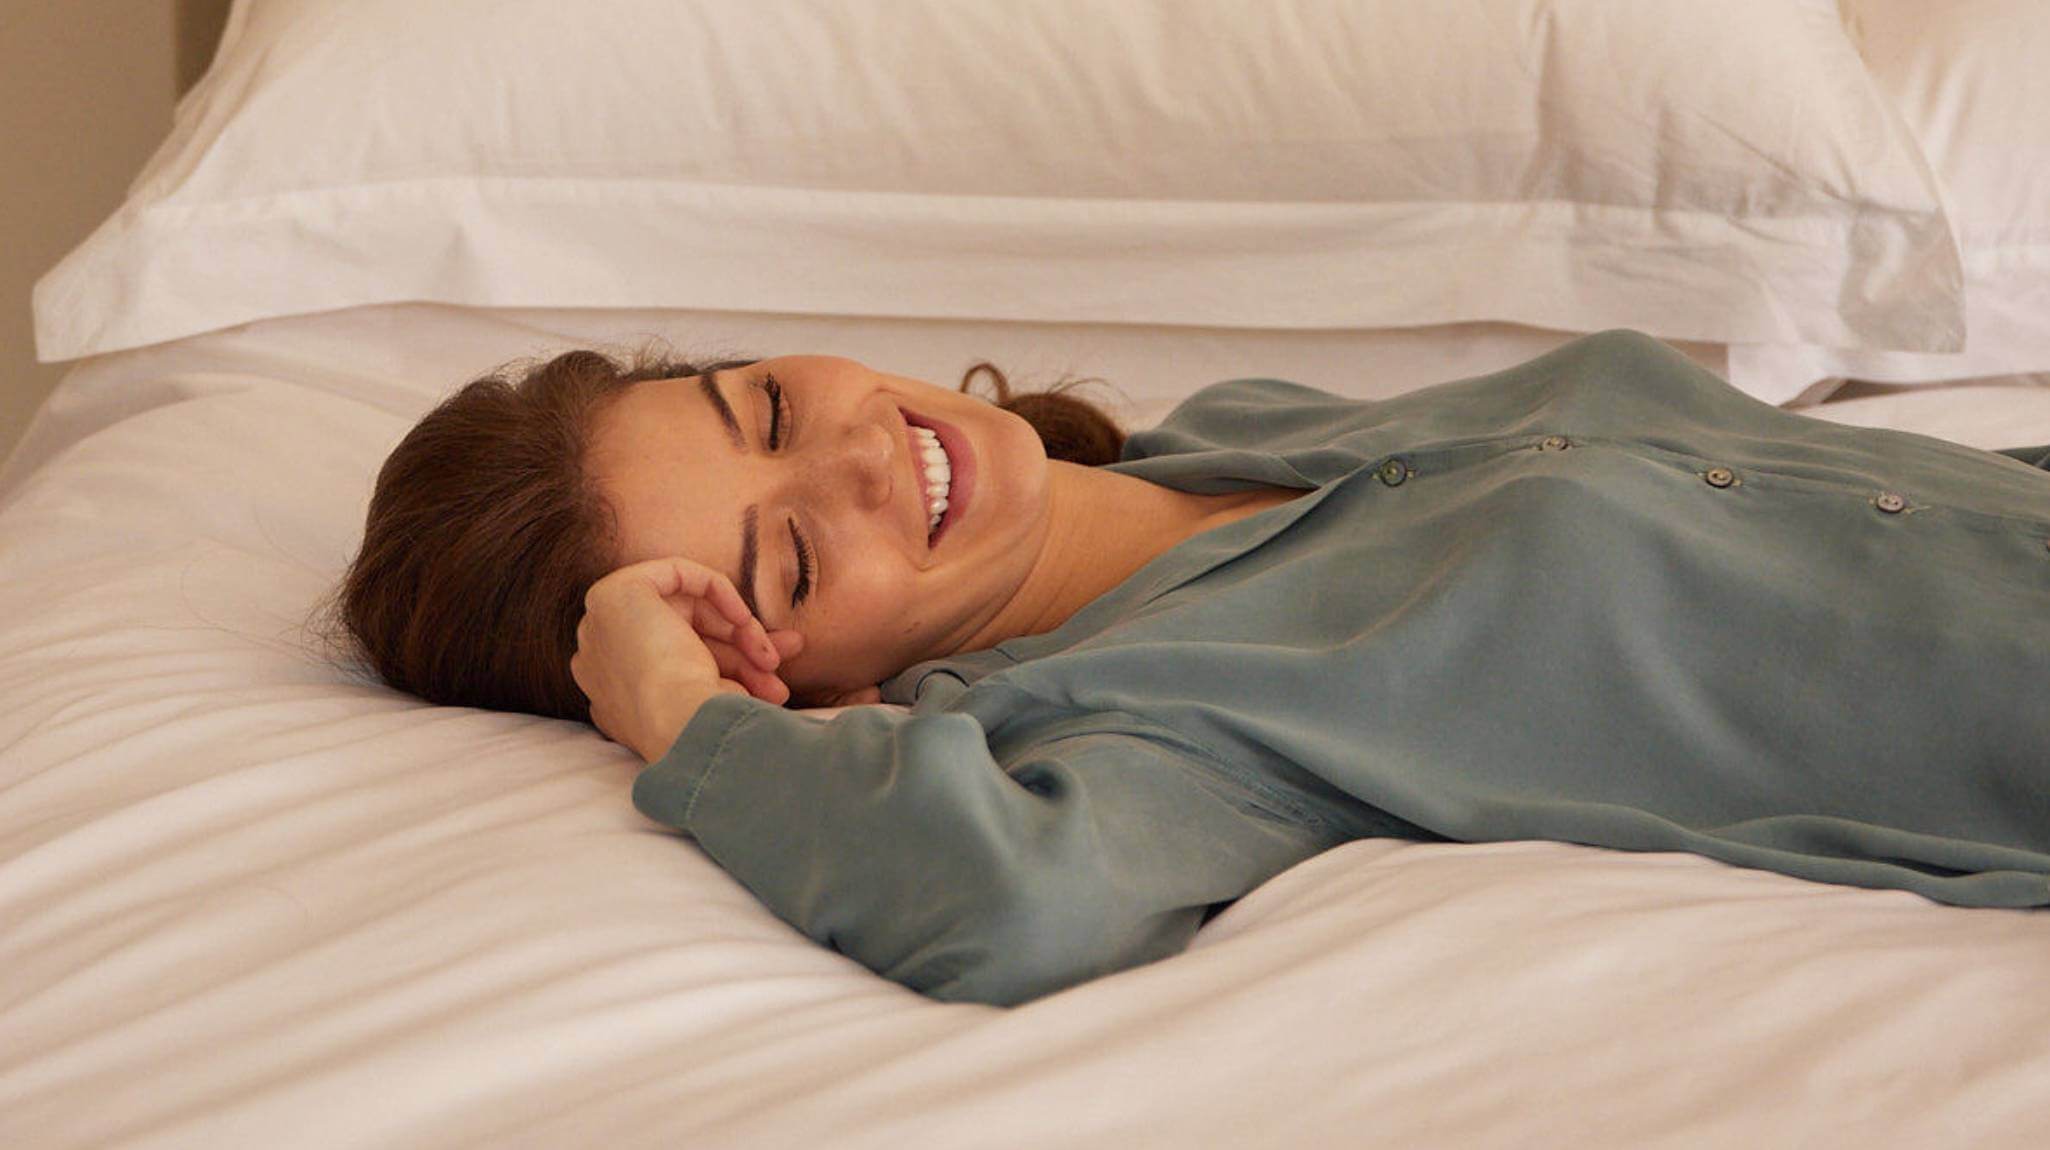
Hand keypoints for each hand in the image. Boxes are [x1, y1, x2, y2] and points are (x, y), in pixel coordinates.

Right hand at [570, 557, 804, 761]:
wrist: (679, 724)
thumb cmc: (701, 728)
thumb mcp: (717, 699)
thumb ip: (735, 675)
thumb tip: (776, 663)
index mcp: (617, 699)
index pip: (677, 668)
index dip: (726, 668)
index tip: (767, 685)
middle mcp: (601, 664)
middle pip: (682, 638)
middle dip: (738, 650)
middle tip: (776, 668)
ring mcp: (601, 627)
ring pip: (685, 610)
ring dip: (740, 632)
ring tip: (775, 660)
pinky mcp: (615, 593)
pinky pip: (676, 573)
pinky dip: (717, 589)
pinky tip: (743, 619)